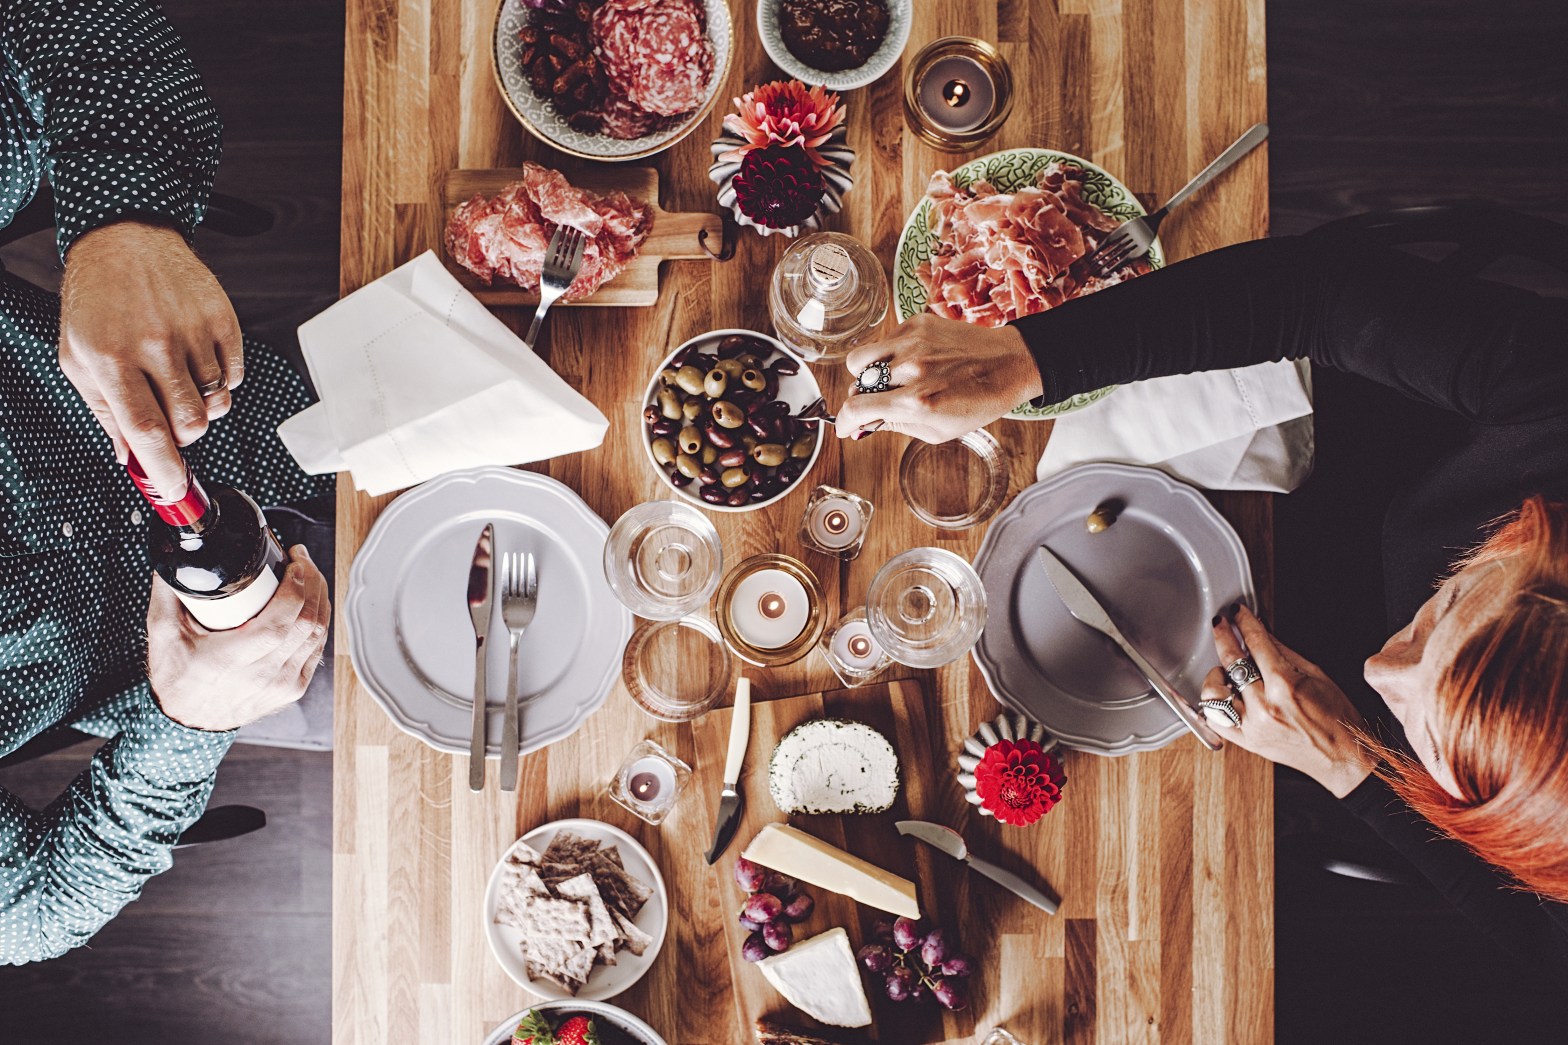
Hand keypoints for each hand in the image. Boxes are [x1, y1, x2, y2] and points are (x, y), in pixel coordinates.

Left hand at [59, 220, 243, 497]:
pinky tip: (198, 359)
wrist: (126, 241)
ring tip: (179, 376)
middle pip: (191, 423)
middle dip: (184, 434)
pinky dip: (222, 381)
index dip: (165, 470)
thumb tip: (130, 458)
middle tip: (169, 416)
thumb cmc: (98, 300)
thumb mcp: (78, 357)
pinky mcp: (223, 320)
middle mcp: (154, 344)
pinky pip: (236, 378)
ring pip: (217, 404)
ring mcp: (192, 331)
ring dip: (202, 404)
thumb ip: (105, 411)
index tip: (174, 491)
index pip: (147, 430)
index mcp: (111, 358)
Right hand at [147, 545, 329, 732]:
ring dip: (320, 599)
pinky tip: (312, 604)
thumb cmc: (177, 680)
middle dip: (313, 583)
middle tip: (302, 560)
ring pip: (319, 634)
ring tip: (308, 575)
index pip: (283, 620)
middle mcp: (265, 675)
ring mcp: (284, 684)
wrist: (188, 723)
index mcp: (234, 659)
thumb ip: (167, 593)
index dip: (297, 586)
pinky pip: (317, 649)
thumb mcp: (163, 634)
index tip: (294, 562)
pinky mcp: (294, 689)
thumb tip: (173, 560)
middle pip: (308, 622)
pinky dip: (319, 622)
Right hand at [835, 314, 1042, 442]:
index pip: (856, 409)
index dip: (845, 421)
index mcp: (916, 403)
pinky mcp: (918, 323)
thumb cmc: (978, 402)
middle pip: (856, 384)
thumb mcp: (937, 431)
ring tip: (888, 380)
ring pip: (861, 359)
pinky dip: (889, 355)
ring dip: (867, 374)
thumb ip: (896, 425)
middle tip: (882, 402)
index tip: (847, 426)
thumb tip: (862, 424)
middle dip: (863, 398)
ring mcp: (913, 342)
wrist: (1009, 363)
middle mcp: (911, 369)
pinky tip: (911, 362)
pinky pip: (884, 341)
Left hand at [1202, 604, 1372, 796]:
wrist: (1342, 757)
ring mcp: (1252, 726)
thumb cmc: (1337, 717)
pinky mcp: (1247, 742)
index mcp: (1285, 685)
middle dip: (1223, 636)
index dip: (1244, 622)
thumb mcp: (1316, 674)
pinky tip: (1223, 695)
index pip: (1256, 643)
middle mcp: (1265, 706)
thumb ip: (1283, 651)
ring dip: (1215, 675)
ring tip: (1224, 670)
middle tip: (1221, 625)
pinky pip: (1215, 720)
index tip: (1238, 613)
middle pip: (1230, 661)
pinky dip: (1213, 705)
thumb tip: (1261, 631)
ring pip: (1214, 692)